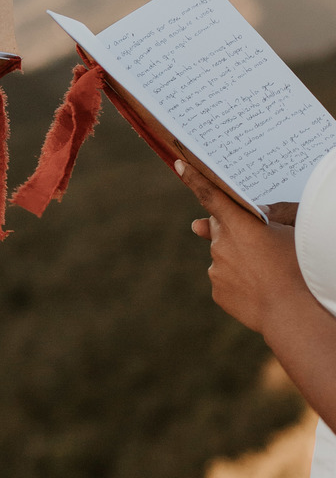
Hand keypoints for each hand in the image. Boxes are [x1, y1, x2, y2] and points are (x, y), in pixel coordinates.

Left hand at [176, 159, 308, 335]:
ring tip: (267, 274)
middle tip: (256, 243)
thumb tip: (249, 218)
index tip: (179, 164)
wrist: (293, 314)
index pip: (211, 195)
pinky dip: (238, 283)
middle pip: (219, 229)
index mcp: (239, 224)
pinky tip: (259, 290)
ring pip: (223, 258)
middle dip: (231, 231)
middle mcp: (221, 244)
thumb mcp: (288, 235)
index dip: (193, 178)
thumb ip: (265, 221)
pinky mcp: (217, 291)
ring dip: (238, 260)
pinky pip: (225, 281)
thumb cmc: (298, 268)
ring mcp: (216, 269)